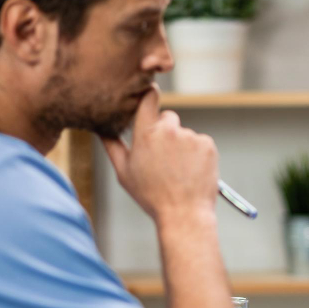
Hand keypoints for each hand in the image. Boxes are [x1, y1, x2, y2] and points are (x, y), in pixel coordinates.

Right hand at [101, 85, 219, 221]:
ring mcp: (190, 137)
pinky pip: (201, 143)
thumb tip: (101, 128)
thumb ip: (112, 146)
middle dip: (166, 132)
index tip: (150, 93)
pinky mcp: (207, 145)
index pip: (148, 99)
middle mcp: (169, 130)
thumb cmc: (151, 196)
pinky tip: (191, 171)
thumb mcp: (124, 173)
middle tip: (164, 159)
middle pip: (168, 118)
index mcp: (145, 134)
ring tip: (178, 171)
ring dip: (182, 146)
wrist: (184, 214)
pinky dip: (198, 154)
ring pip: (185, 134)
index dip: (149, 95)